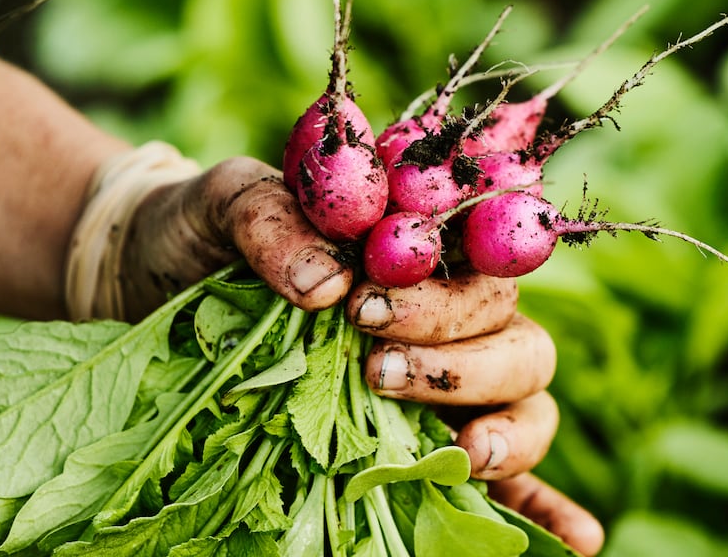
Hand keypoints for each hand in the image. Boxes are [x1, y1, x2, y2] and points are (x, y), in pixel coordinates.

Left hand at [124, 155, 601, 554]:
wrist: (147, 278)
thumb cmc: (195, 230)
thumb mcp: (221, 205)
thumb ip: (272, 222)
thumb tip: (327, 285)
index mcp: (407, 241)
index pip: (477, 253)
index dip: (444, 286)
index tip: (369, 305)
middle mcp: (439, 309)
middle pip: (511, 331)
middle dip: (458, 358)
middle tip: (374, 367)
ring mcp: (435, 377)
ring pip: (526, 394)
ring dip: (506, 423)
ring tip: (458, 450)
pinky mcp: (413, 437)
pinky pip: (507, 473)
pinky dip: (544, 502)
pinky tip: (580, 538)